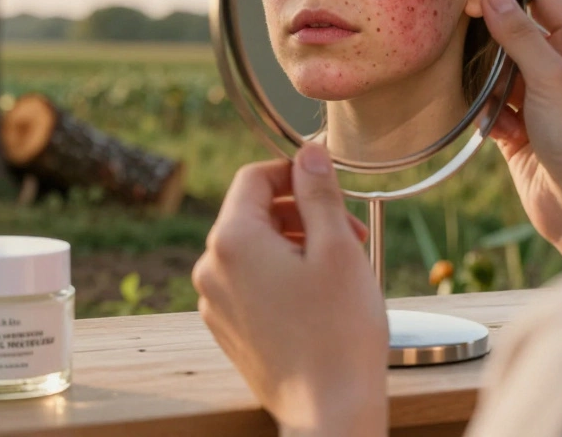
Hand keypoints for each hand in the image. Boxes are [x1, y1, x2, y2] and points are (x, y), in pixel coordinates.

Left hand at [192, 144, 386, 436]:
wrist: (330, 411)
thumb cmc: (339, 333)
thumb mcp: (337, 247)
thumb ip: (318, 191)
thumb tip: (308, 151)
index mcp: (232, 240)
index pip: (253, 177)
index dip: (294, 172)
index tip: (329, 185)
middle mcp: (211, 268)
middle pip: (253, 214)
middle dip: (302, 213)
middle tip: (351, 231)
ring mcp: (214, 302)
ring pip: (254, 250)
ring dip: (295, 245)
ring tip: (341, 267)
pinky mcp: (226, 329)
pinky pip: (250, 284)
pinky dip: (281, 277)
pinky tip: (319, 297)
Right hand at [482, 0, 561, 267]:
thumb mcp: (551, 76)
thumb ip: (518, 33)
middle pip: (514, 34)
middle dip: (491, 44)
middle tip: (470, 50)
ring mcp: (541, 98)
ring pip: (498, 71)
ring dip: (488, 84)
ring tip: (493, 103)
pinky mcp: (521, 128)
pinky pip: (492, 106)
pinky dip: (489, 115)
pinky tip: (501, 132)